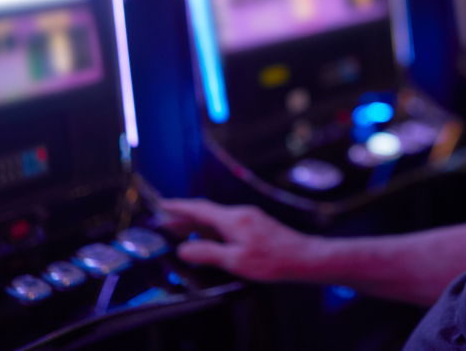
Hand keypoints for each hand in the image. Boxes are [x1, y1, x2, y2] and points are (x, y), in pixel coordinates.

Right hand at [159, 198, 315, 281]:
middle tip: (163, 224)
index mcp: (233, 219)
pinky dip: (211, 230)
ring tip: (180, 234)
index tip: (161, 204)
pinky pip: (226, 224)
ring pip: (216, 219)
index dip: (178, 207)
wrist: (304, 257)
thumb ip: (207, 253)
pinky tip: (208, 240)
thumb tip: (184, 250)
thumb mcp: (235, 261)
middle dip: (183, 218)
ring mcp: (249, 219)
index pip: (199, 209)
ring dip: (197, 225)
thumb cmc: (273, 260)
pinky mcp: (255, 226)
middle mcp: (240, 214)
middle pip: (205, 213)